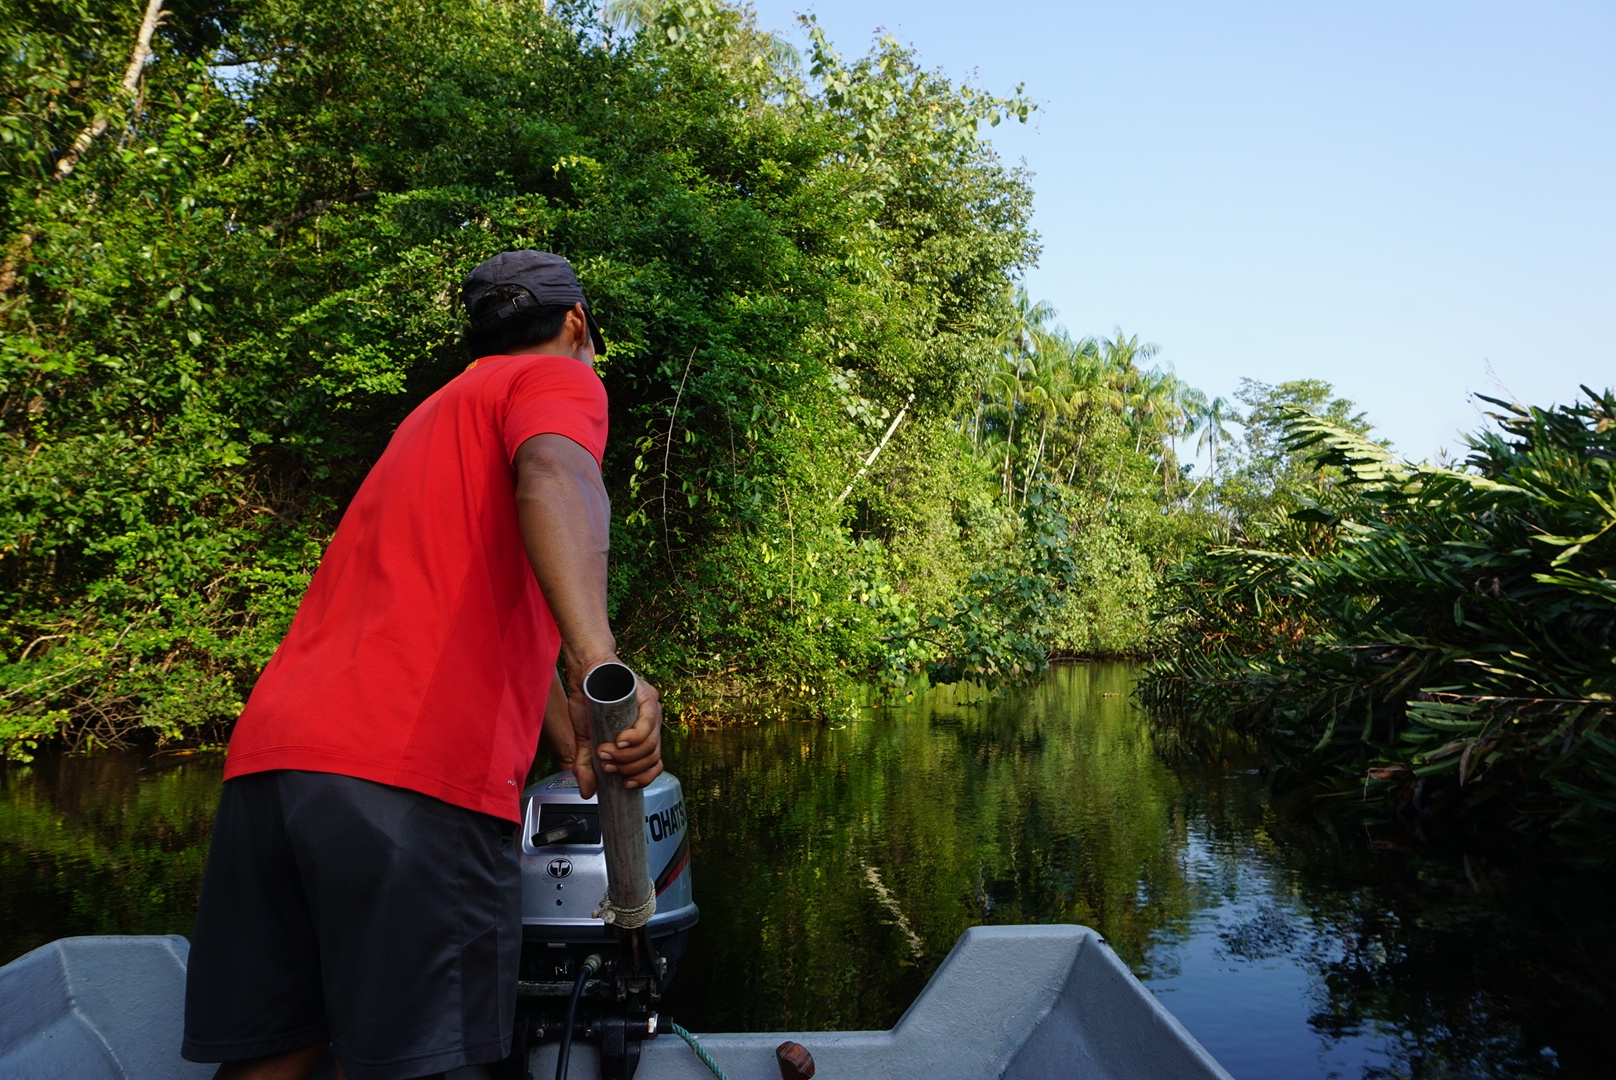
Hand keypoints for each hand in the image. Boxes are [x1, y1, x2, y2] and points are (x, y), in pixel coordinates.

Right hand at [564, 662, 662, 798]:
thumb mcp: (585, 739)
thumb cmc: (588, 701)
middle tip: (606, 765)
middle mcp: (651, 723)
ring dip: (627, 756)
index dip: (643, 778)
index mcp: (642, 736)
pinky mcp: (647, 695)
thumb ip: (586, 764)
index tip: (624, 784)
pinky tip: (620, 741)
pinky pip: (648, 722)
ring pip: (650, 744)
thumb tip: (587, 792)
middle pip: (652, 757)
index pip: (654, 764)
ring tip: (605, 753)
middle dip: (628, 768)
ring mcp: (651, 709)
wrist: (585, 670)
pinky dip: (634, 737)